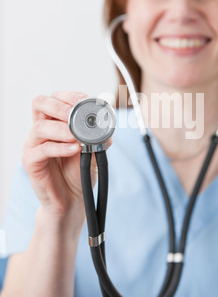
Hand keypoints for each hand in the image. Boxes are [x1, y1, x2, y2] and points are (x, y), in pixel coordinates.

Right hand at [22, 91, 106, 225]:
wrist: (72, 200)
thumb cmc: (80, 172)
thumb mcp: (94, 151)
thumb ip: (99, 137)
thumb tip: (107, 125)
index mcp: (55, 121)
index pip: (56, 98)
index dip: (70, 96)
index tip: (88, 102)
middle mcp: (42, 129)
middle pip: (40, 103)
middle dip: (60, 105)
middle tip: (75, 115)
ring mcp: (34, 145)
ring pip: (40, 127)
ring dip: (61, 129)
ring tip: (77, 137)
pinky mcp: (31, 162)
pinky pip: (42, 150)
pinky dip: (60, 148)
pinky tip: (74, 149)